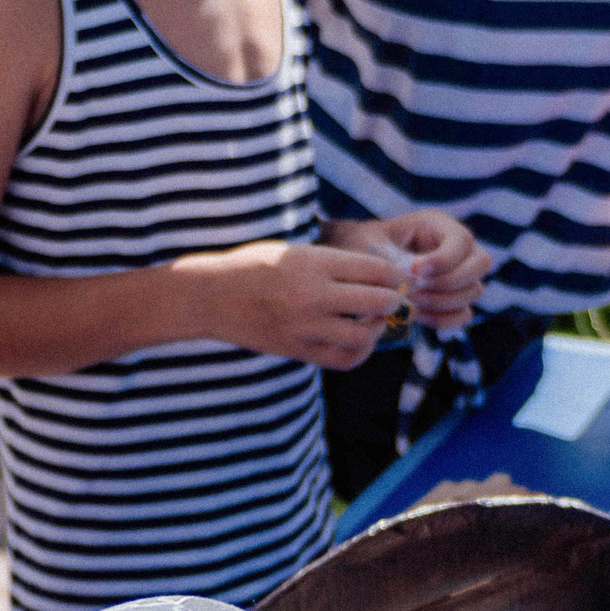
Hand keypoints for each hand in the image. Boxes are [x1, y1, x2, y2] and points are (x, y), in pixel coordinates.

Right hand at [180, 239, 402, 369]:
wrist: (211, 296)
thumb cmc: (254, 266)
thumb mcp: (294, 251)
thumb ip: (333, 262)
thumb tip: (378, 275)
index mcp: (314, 262)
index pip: (376, 270)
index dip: (396, 275)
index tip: (399, 278)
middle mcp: (313, 295)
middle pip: (377, 302)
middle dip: (394, 301)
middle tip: (395, 299)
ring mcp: (305, 326)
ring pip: (363, 336)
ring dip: (377, 329)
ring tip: (374, 322)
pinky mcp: (297, 350)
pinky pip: (342, 359)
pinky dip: (358, 353)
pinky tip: (358, 342)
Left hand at [326, 212, 491, 331]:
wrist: (355, 266)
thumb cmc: (360, 247)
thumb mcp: (372, 247)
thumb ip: (394, 261)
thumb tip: (416, 283)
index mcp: (436, 225)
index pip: (462, 240)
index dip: (444, 259)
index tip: (415, 270)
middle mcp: (454, 247)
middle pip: (482, 263)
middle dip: (450, 282)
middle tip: (418, 291)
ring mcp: (458, 274)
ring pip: (474, 290)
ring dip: (445, 301)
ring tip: (413, 303)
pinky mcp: (452, 298)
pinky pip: (464, 314)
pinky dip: (445, 319)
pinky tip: (418, 316)